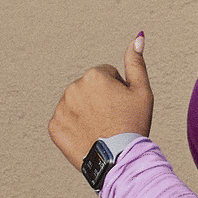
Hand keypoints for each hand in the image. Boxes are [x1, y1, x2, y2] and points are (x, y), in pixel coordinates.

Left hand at [48, 32, 153, 167]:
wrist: (120, 160)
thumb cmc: (133, 125)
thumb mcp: (142, 91)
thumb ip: (136, 62)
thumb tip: (137, 38)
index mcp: (94, 76)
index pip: (105, 75)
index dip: (117, 91)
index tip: (121, 107)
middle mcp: (73, 88)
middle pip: (88, 90)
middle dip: (98, 101)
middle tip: (112, 120)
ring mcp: (61, 109)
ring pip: (75, 105)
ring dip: (85, 114)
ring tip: (100, 129)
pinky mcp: (54, 128)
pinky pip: (64, 123)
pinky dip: (74, 129)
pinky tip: (88, 137)